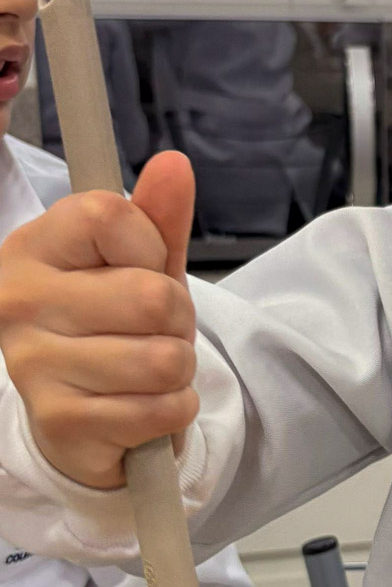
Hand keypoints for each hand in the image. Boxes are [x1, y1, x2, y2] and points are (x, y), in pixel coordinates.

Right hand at [0, 151, 198, 488]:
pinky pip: (160, 409)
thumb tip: (174, 164)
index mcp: (32, 248)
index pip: (112, 217)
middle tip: (154, 330)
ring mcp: (32, 364)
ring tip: (148, 370)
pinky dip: (172, 410)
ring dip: (177, 370)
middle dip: (177, 320)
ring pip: (163, 359)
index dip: (152, 249)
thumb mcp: (140, 266)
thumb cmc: (113, 327)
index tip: (140, 270)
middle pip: (151, 296)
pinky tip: (142, 406)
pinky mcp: (60, 421)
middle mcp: (18, 301)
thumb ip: (157, 217)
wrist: (87, 416)